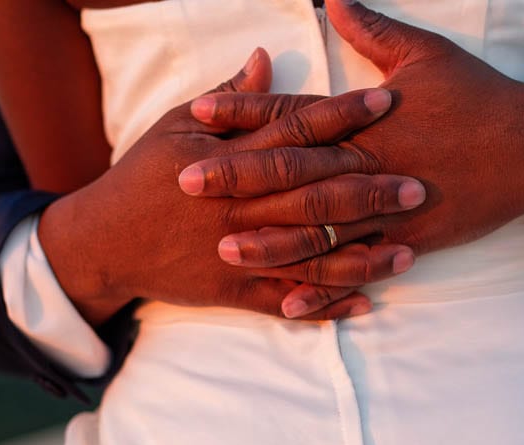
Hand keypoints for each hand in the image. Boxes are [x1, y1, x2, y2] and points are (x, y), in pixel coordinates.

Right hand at [38, 49, 423, 325]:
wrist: (105, 242)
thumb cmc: (142, 178)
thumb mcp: (176, 126)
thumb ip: (229, 99)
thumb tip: (267, 59)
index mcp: (230, 161)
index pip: (296, 132)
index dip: (343, 117)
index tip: (387, 103)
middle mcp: (242, 209)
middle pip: (315, 196)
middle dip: (368, 190)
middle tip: (418, 186)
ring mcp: (240, 254)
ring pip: (311, 256)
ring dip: (361, 256)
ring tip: (408, 252)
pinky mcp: (234, 291)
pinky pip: (288, 302)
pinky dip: (325, 305)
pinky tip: (366, 302)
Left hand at [186, 0, 523, 280]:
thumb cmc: (478, 96)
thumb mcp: (426, 52)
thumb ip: (373, 30)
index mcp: (365, 118)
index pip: (293, 114)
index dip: (245, 111)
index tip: (199, 112)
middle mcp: (369, 164)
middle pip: (292, 173)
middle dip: (236, 178)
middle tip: (185, 185)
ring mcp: (387, 208)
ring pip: (319, 229)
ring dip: (269, 239)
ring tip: (223, 247)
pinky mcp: (408, 242)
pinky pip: (357, 269)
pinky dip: (324, 286)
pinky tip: (288, 301)